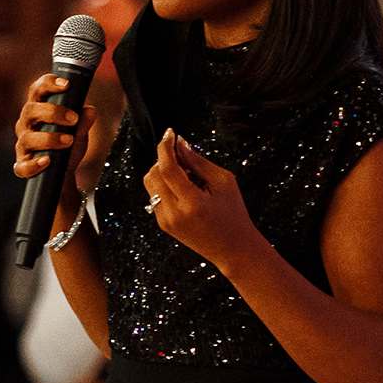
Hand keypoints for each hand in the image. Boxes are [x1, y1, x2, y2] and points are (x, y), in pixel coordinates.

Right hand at [14, 74, 98, 202]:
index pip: (37, 90)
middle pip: (30, 110)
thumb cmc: (68, 146)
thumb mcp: (79, 132)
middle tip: (73, 119)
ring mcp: (23, 145)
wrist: (64, 173)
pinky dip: (34, 163)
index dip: (48, 83)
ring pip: (28, 138)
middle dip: (52, 112)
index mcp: (38, 110)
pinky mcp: (22, 165)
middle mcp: (27, 124)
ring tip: (69, 140)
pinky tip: (47, 161)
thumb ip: (84, 121)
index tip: (66, 85)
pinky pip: (23, 165)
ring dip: (49, 138)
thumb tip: (90, 110)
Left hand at [142, 129, 260, 272]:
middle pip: (153, 174)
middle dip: (164, 159)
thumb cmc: (233, 214)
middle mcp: (173, 214)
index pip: (167, 168)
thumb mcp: (223, 182)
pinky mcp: (163, 224)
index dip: (165, 147)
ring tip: (185, 172)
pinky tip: (182, 186)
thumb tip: (180, 143)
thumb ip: (198, 162)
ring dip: (162, 171)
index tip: (170, 133)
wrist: (233, 249)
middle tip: (183, 156)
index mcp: (191, 203)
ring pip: (149, 184)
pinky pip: (154, 195)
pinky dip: (163, 185)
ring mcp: (165, 221)